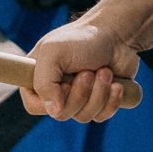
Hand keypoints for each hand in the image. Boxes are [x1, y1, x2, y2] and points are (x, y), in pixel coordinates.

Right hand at [24, 18, 138, 123]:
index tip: (64, 83)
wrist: (118, 34)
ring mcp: (80, 98)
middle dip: (80, 93)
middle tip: (89, 71)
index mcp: (40, 77)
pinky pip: (103, 116)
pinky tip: (117, 85)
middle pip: (62, 114)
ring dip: (98, 93)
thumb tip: (54, 111)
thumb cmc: (83, 39)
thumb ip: (44, 83)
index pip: (34, 106)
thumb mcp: (54, 52)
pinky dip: (112, 101)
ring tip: (105, 71)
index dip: (51, 99)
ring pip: (84, 116)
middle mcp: (58, 91)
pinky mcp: (100, 102)